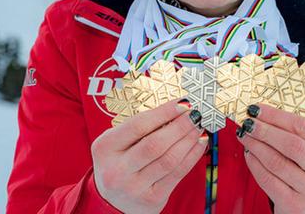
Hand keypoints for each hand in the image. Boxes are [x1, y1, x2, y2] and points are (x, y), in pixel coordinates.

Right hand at [91, 99, 207, 213]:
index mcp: (105, 148)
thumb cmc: (118, 163)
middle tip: (196, 114)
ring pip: (169, 160)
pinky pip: (177, 174)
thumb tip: (176, 109)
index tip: (182, 103)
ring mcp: (134, 187)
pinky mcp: (152, 199)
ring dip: (189, 140)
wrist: (112, 201)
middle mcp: (117, 170)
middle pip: (155, 144)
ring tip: (199, 128)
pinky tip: (199, 144)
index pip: (138, 125)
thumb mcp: (116, 143)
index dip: (164, 112)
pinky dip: (192, 156)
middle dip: (180, 126)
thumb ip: (139, 128)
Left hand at [236, 104, 304, 213]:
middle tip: (247, 123)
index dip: (276, 116)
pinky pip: (268, 180)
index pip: (302, 126)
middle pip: (292, 144)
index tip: (256, 109)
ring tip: (244, 136)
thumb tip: (262, 115)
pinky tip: (249, 155)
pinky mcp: (296, 206)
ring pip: (277, 162)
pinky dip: (254, 165)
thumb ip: (296, 135)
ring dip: (256, 146)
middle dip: (265, 131)